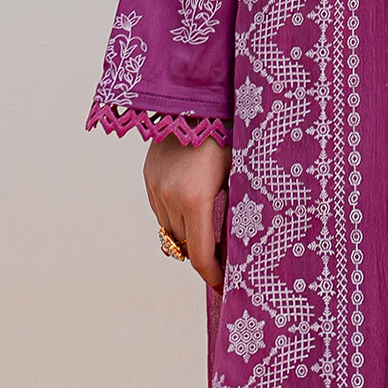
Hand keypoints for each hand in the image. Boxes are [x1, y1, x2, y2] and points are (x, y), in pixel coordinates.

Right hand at [143, 135, 231, 289]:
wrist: (196, 101)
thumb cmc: (227, 136)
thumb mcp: (237, 173)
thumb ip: (233, 210)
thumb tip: (240, 244)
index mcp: (196, 199)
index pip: (201, 255)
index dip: (213, 276)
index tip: (225, 286)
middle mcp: (169, 197)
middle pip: (184, 246)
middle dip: (203, 257)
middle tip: (223, 263)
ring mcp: (155, 187)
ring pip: (169, 230)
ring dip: (187, 236)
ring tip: (208, 233)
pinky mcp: (148, 176)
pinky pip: (160, 210)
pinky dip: (175, 217)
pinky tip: (192, 207)